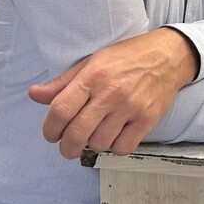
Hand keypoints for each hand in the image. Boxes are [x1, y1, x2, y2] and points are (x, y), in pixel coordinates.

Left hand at [28, 28, 197, 159]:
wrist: (168, 55)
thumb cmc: (128, 57)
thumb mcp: (92, 62)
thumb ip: (62, 83)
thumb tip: (35, 95)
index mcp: (92, 76)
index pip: (60, 111)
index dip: (49, 129)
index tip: (51, 134)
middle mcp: (110, 92)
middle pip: (76, 133)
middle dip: (66, 147)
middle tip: (67, 146)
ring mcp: (130, 107)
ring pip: (99, 143)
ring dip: (92, 144)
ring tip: (95, 134)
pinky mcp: (147, 118)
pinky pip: (123, 147)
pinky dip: (114, 148)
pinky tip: (114, 136)